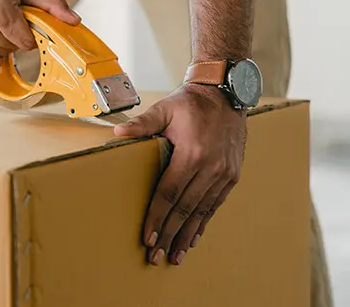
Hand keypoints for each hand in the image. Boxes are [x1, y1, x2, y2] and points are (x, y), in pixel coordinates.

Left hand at [113, 83, 246, 265]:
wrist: (226, 93)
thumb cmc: (191, 102)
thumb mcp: (165, 108)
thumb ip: (143, 123)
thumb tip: (118, 134)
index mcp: (192, 153)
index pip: (169, 193)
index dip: (157, 217)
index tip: (147, 238)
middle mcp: (211, 167)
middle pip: (185, 209)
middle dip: (168, 234)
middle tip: (155, 256)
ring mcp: (224, 173)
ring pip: (202, 211)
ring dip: (186, 235)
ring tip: (174, 256)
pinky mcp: (232, 175)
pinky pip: (215, 205)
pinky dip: (203, 223)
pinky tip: (193, 238)